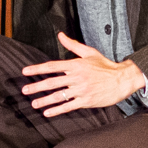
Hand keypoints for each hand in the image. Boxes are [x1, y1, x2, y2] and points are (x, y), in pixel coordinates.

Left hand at [22, 32, 146, 116]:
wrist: (122, 79)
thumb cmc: (105, 65)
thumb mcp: (89, 52)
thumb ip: (72, 45)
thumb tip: (60, 35)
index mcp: (76, 64)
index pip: (52, 66)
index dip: (37, 69)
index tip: (25, 71)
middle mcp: (76, 77)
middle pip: (52, 82)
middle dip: (37, 86)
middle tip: (25, 90)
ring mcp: (81, 90)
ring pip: (58, 96)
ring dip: (44, 100)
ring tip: (33, 103)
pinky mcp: (86, 100)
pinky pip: (68, 106)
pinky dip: (57, 110)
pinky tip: (47, 113)